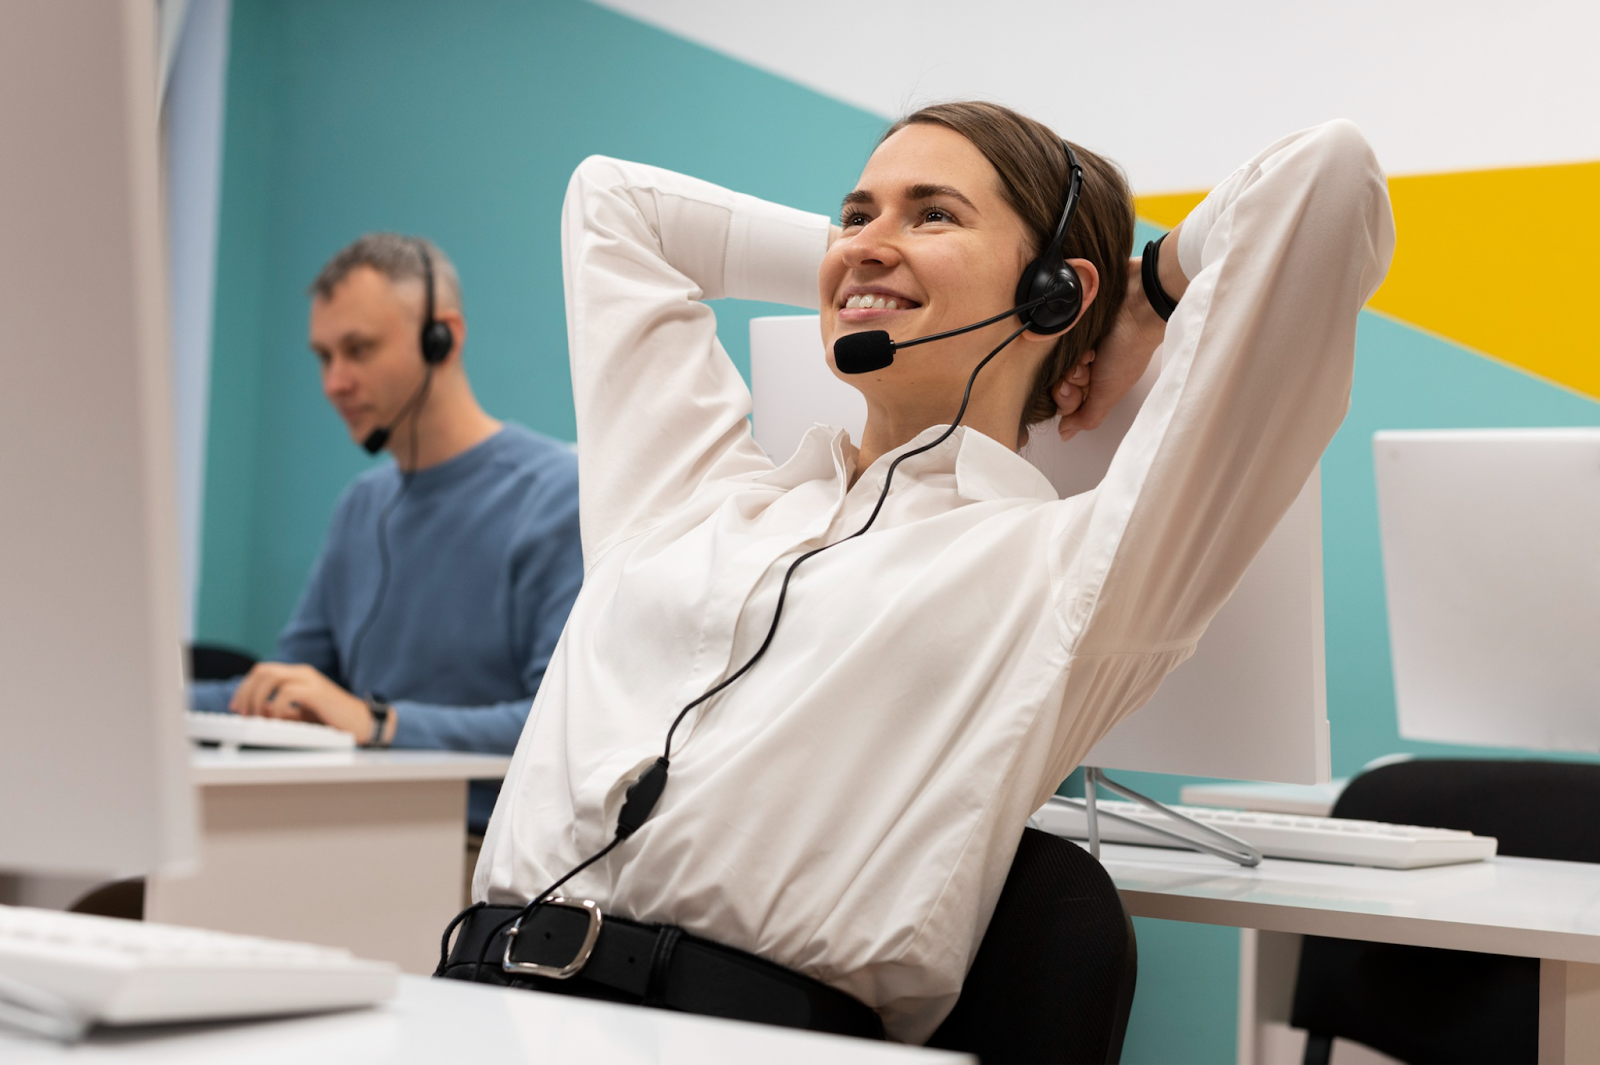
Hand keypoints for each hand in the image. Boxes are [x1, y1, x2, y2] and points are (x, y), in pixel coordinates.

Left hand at [229, 662, 374, 740]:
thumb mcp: (302, 713)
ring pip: (271, 677)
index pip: (263, 671)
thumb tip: (258, 712)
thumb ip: (282, 709)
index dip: (245, 687)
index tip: (237, 707)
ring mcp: (310, 680)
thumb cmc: (334, 720)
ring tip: (257, 716)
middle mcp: (303, 673)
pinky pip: (286, 692)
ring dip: (256, 698)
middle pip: (263, 671)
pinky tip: (277, 719)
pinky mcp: (316, 692)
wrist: (362, 723)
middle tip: (243, 713)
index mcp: (298, 675)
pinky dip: (275, 707)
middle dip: (246, 692)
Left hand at [1052, 257, 1167, 440]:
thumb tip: (1066, 434)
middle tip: (1084, 370)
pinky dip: (1068, 341)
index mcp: (1096, 386)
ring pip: (1055, 365)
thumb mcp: (1110, 392)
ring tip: (1089, 353)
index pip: (1064, 403)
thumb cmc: (1130, 348)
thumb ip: (1088, 416)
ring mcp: (1076, 347)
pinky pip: (1055, 339)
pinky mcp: (1070, 327)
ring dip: (1072, 361)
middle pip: (1057, 384)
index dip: (1066, 399)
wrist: (1137, 306)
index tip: (1076, 388)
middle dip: (1070, 381)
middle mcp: (1085, 367)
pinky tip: (1084, 339)